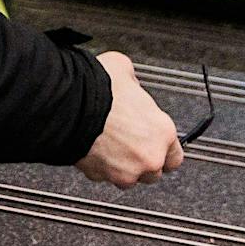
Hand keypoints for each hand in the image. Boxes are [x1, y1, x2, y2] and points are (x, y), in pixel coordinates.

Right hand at [76, 52, 183, 189]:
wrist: (69, 105)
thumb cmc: (97, 89)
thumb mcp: (123, 68)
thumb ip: (134, 83)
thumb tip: (129, 83)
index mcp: (162, 132)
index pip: (175, 155)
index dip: (164, 147)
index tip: (155, 141)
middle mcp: (149, 157)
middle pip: (154, 170)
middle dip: (143, 158)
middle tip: (130, 140)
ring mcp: (126, 172)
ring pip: (130, 177)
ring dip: (124, 165)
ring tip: (110, 143)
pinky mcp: (102, 177)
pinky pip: (105, 175)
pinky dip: (101, 165)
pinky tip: (94, 146)